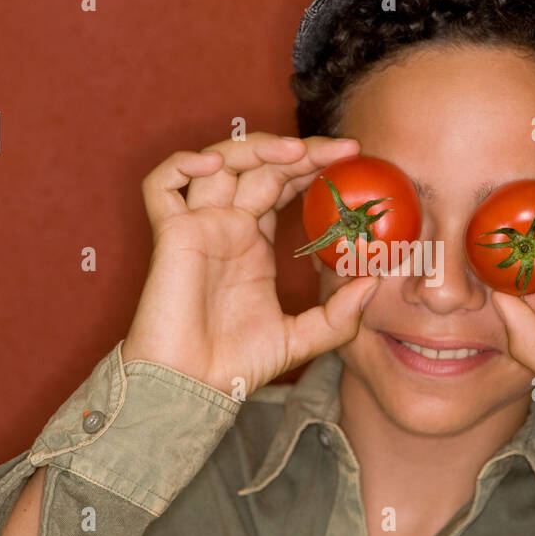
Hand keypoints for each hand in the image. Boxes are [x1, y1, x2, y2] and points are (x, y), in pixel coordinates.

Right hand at [122, 132, 380, 396]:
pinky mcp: (171, 236)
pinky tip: (214, 165)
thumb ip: (339, 315)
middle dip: (300, 150)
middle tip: (343, 151)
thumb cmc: (235, 366)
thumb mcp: (302, 338)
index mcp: (252, 242)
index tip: (353, 160)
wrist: (192, 388)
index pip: (283, 183)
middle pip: (259, 165)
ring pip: (218, 162)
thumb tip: (373, 282)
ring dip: (255, 147)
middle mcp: (226, 226)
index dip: (314, 166)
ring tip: (295, 151)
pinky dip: (182, 164)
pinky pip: (162, 185)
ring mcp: (197, 226)